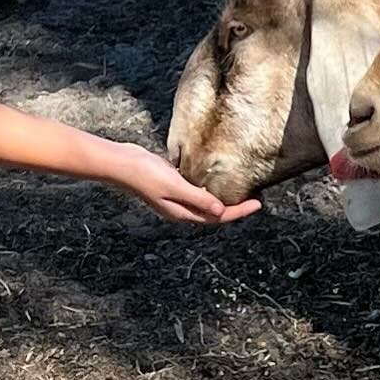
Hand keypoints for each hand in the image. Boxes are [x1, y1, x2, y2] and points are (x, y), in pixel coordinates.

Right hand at [107, 144, 262, 224]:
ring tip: (241, 190)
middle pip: (214, 212)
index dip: (239, 212)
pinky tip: (215, 178)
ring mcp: (175, 197)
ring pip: (205, 201)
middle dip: (235, 208)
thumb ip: (198, 198)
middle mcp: (180, 208)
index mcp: (182, 213)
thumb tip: (221, 212)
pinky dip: (208, 186)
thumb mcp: (175, 186)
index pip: (217, 217)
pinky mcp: (171, 184)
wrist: (120, 162)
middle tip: (255, 198)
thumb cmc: (145, 174)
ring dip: (222, 197)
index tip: (258, 204)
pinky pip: (195, 189)